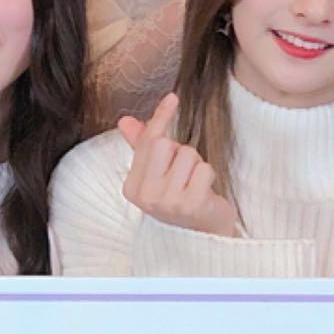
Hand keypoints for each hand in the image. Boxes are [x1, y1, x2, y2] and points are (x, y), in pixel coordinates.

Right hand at [117, 93, 237, 234]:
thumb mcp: (157, 175)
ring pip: (187, 154)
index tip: (173, 97)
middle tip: (183, 172)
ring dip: (196, 165)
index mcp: (132, 187)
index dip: (160, 118)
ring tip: (193, 184)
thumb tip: (125, 121)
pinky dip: (208, 175)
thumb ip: (141, 147)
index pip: (146, 142)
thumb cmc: (178, 199)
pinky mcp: (192, 205)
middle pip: (165, 144)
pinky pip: (204, 169)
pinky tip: (204, 192)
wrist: (201, 236)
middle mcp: (146, 196)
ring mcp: (168, 202)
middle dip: (179, 151)